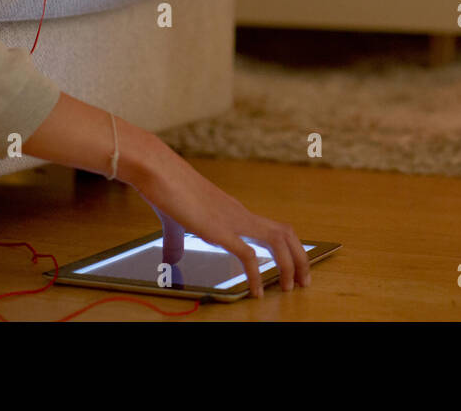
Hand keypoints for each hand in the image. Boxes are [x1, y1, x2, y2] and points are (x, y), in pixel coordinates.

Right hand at [126, 132, 310, 298]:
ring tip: (288, 288)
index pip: (272, 228)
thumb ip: (176, 242)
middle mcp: (240, 214)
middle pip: (285, 233)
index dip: (288, 248)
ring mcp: (232, 220)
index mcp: (234, 212)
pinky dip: (257, 275)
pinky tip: (256, 291)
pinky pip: (248, 255)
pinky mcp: (220, 229)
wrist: (157, 170)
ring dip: (288, 266)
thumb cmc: (166, 189)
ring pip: (277, 241)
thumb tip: (173, 259)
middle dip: (300, 258)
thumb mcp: (175, 222)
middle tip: (303, 282)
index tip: (293, 267)